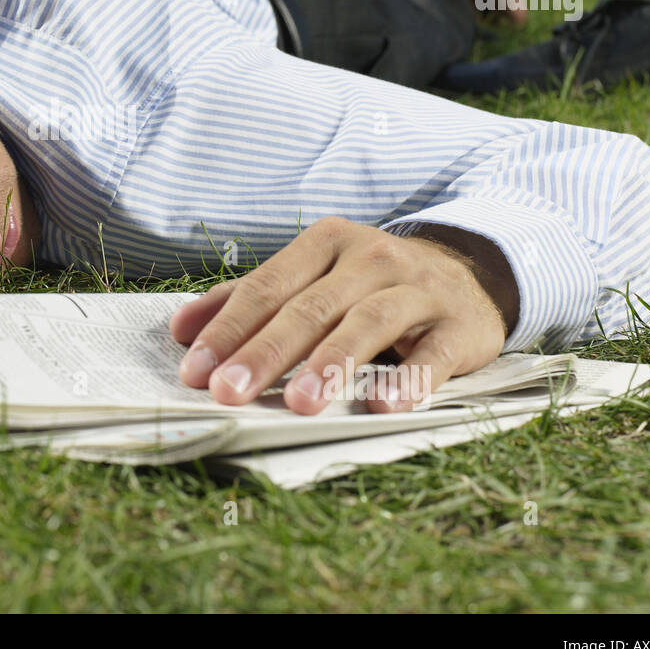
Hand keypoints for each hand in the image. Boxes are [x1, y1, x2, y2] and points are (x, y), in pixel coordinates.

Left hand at [170, 217, 516, 414]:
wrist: (468, 276)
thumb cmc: (369, 284)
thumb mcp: (312, 278)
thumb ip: (248, 299)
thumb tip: (181, 329)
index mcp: (326, 243)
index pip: (267, 287)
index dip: (228, 329)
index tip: (195, 370)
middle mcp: (370, 257)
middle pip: (310, 308)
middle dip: (265, 352)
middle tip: (230, 392)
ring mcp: (418, 289)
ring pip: (368, 323)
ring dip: (331, 364)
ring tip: (299, 404)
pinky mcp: (458, 325)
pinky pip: (432, 354)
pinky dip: (409, 379)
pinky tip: (383, 406)